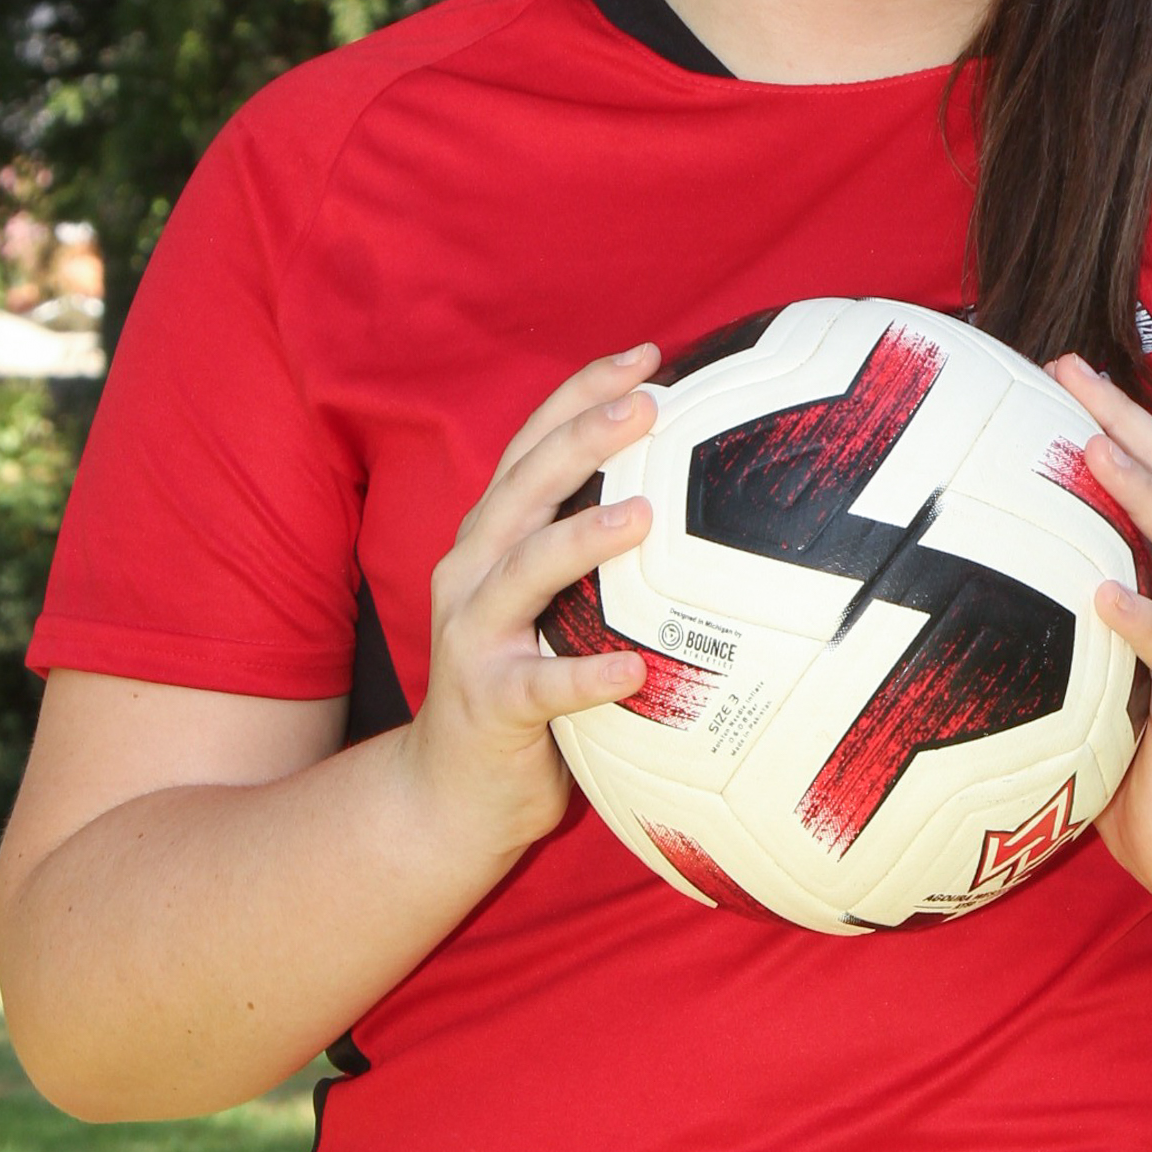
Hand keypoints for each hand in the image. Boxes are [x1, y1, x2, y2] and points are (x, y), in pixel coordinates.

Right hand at [395, 344, 661, 863]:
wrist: (449, 796)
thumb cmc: (525, 690)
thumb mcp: (555, 609)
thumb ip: (596, 558)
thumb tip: (703, 503)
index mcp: (492, 541)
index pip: (533, 447)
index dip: (582, 394)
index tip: (647, 355)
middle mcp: (473, 574)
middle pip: (524, 488)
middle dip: (582, 437)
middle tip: (648, 404)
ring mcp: (473, 638)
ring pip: (524, 572)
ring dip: (581, 539)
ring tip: (643, 514)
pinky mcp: (488, 706)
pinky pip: (541, 687)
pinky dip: (585, 675)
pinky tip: (635, 669)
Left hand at [1049, 355, 1151, 934]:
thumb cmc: (1142, 763)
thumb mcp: (1087, 682)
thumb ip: (1051, 631)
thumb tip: (949, 597)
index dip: (1113, 418)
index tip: (1055, 368)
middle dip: (1127, 420)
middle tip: (1072, 369)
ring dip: (1143, 495)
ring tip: (1097, 450)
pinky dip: (1144, 618)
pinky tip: (1105, 593)